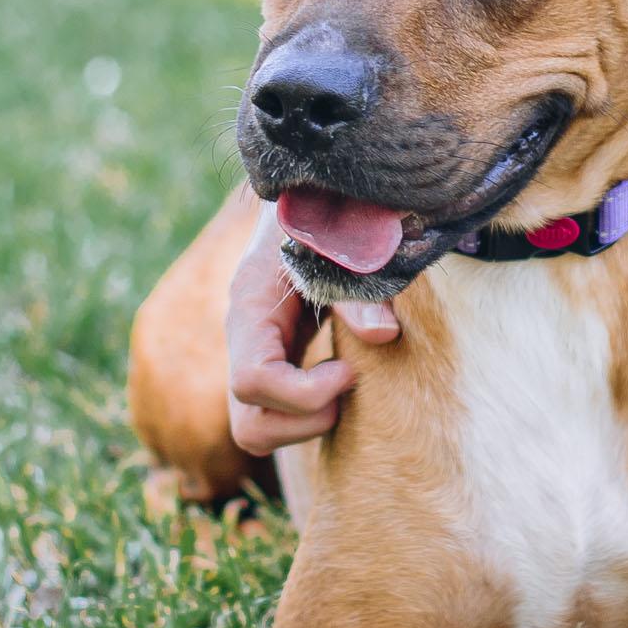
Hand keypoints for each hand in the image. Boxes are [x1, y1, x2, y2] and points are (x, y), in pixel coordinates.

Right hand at [226, 204, 398, 454]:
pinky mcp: (274, 362)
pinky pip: (276, 414)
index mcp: (251, 307)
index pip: (252, 382)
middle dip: (305, 421)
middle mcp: (244, 339)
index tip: (350, 369)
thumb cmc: (329, 214)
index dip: (304, 392)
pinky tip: (344, 377)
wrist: (313, 198)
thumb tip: (383, 334)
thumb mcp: (344, 240)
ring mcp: (255, 355)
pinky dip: (311, 412)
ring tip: (349, 382)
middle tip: (350, 382)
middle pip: (248, 423)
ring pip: (257, 429)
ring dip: (308, 423)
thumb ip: (361, 286)